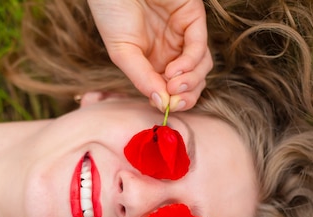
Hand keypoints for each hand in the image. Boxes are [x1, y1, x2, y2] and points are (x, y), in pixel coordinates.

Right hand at [88, 0, 212, 112]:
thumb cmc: (111, 12)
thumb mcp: (122, 54)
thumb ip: (143, 79)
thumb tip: (161, 105)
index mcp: (154, 60)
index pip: (173, 88)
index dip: (174, 101)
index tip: (166, 108)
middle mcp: (172, 49)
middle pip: (192, 80)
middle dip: (187, 96)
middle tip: (175, 102)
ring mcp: (183, 33)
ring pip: (201, 66)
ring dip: (190, 82)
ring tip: (172, 86)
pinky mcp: (191, 16)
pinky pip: (199, 46)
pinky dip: (190, 63)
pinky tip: (174, 70)